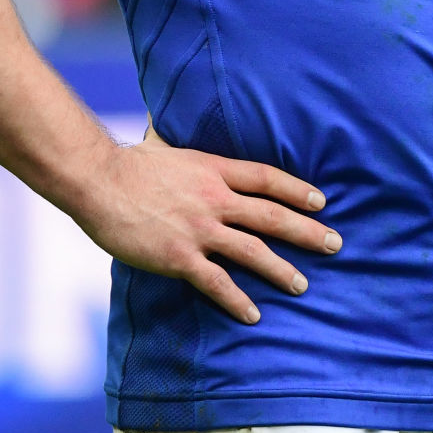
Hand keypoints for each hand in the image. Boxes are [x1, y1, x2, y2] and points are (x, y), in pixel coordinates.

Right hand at [71, 126, 339, 324]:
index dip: (298, 190)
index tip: (321, 202)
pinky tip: (253, 314)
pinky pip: (217, 282)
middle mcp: (214, 199)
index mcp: (213, 170)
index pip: (267, 179)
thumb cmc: (126, 163)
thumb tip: (169, 118)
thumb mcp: (164, 144)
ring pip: (253, 251)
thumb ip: (178, 141)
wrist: (97, 181)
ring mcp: (199, 229)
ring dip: (282, 270)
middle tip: (335, 243)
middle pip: (272, 216)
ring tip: (303, 284)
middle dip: (307, 231)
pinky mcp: (180, 257)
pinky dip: (238, 300)